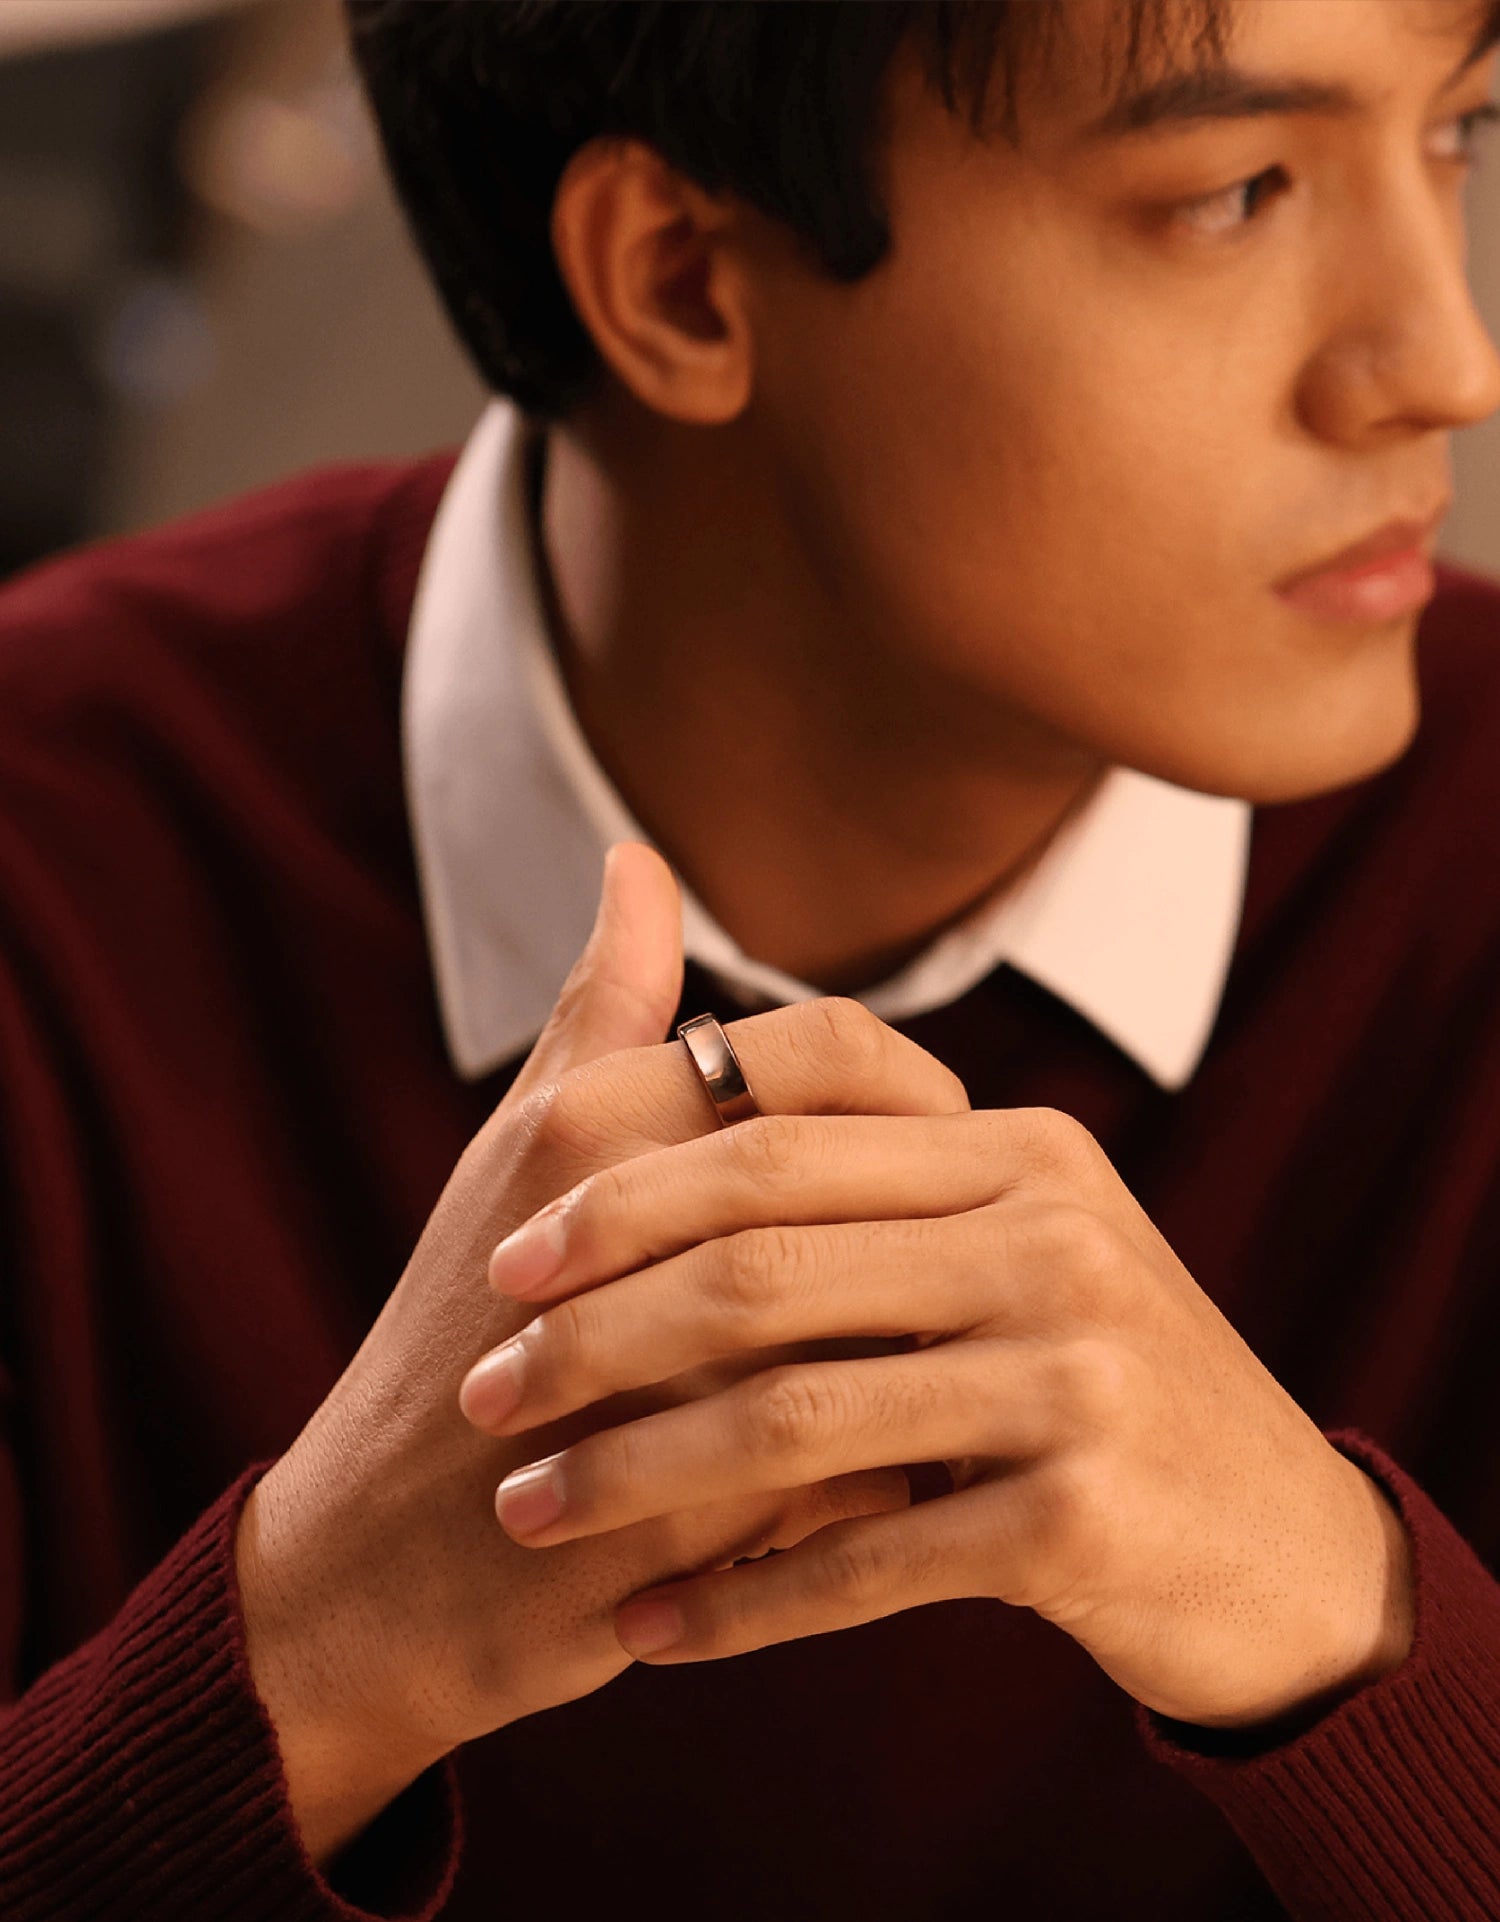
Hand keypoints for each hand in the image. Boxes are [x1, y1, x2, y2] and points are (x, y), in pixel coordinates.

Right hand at [234, 843, 967, 1864]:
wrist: (375, 1567)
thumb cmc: (462, 1332)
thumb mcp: (519, 1159)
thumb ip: (603, 1011)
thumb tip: (642, 858)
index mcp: (594, 1126)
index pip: (834, 1053)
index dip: (908, 1094)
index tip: (921, 1156)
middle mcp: (637, 1229)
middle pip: (882, 1190)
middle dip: (929, 1233)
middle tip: (928, 1274)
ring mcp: (670, 1375)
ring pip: (895, 1329)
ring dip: (927, 1353)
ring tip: (920, 1378)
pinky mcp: (697, 1515)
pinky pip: (874, 1475)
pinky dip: (896, 1472)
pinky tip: (882, 1479)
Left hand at [460, 1102, 1416, 1731]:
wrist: (1275, 1541)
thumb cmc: (1095, 1374)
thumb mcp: (1017, 1240)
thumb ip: (874, 1163)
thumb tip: (684, 1052)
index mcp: (1019, 1146)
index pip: (791, 1103)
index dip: (634, 1170)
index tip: (516, 1250)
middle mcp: (1053, 1234)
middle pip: (760, 1257)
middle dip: (592, 1327)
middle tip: (483, 1384)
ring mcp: (1074, 1372)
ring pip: (788, 1415)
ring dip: (629, 1472)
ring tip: (524, 1509)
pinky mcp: (1079, 1517)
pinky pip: (860, 1561)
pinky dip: (736, 1601)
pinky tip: (647, 1631)